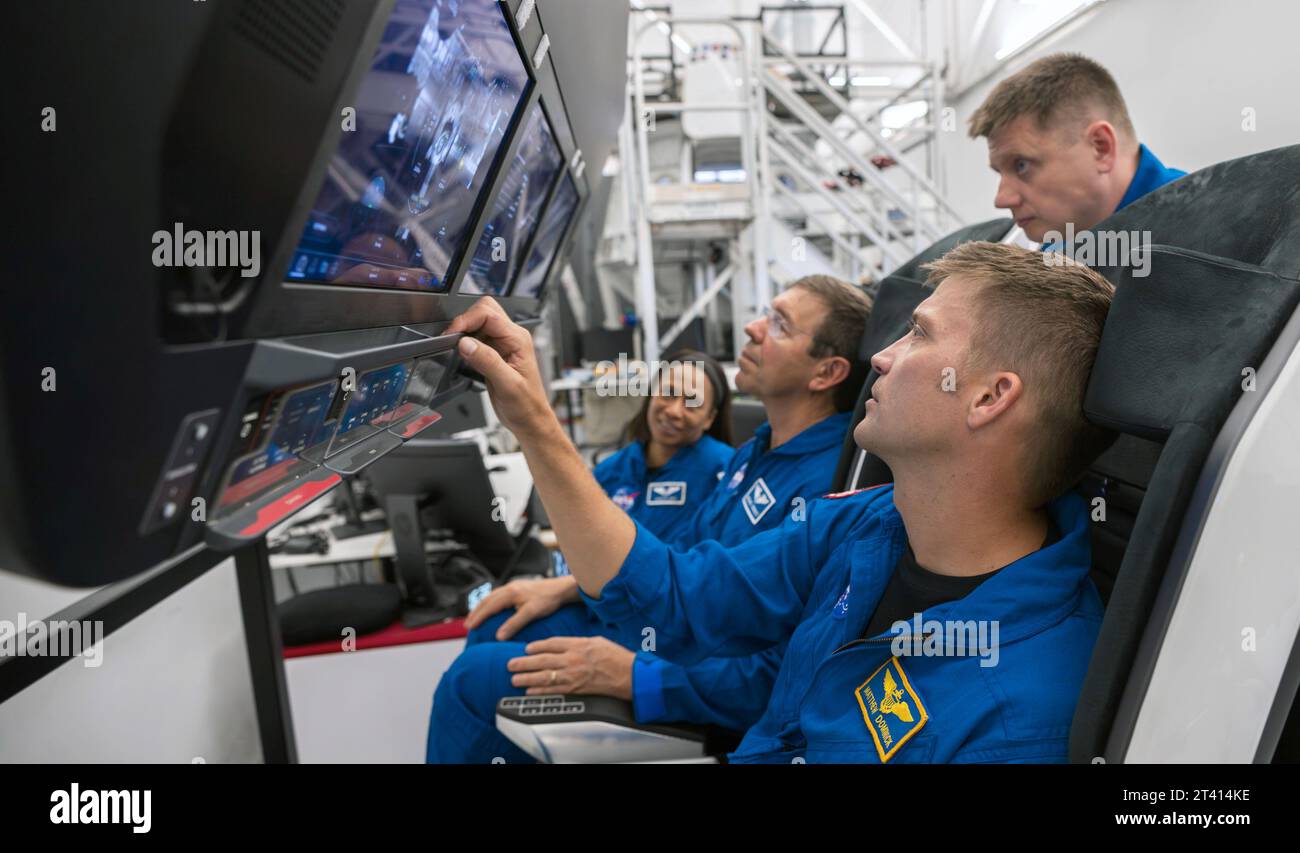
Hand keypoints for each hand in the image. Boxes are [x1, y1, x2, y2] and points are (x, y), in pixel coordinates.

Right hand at [446, 297, 553, 435]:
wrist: (530, 420)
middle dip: (465, 321)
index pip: (488, 314)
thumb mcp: (507, 385)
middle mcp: (511, 337)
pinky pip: (475, 338)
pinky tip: (464, 356)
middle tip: (452, 339)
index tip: (453, 334)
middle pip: (483, 311)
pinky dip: (465, 343)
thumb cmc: (526, 405)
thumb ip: (487, 361)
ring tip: (456, 349)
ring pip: (477, 323)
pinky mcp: (493, 353)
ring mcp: (502, 344)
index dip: (467, 320)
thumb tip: (466, 343)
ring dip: (464, 332)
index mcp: (518, 339)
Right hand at [463, 576, 579, 639]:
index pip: (489, 606)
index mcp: (510, 593)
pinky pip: (499, 595)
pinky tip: (492, 610)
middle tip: (467, 625)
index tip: (469, 627)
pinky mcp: (518, 588)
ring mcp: (513, 586)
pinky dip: (491, 603)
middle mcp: (509, 587)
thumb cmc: (548, 600)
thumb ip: (514, 624)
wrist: (561, 588)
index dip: (478, 617)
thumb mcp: (531, 613)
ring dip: (482, 607)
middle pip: (487, 600)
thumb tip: (498, 637)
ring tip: (475, 617)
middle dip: (476, 612)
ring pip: (492, 596)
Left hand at [507, 636, 634, 699]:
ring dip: (526, 678)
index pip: (551, 644)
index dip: (536, 646)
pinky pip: (553, 690)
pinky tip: (529, 691)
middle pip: (542, 660)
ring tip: (514, 678)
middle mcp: (572, 659)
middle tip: (511, 664)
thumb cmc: (615, 656)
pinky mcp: (576, 689)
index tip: (526, 648)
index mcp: (577, 644)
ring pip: (544, 676)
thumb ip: (577, 642)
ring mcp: (573, 675)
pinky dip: (539, 691)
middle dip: (524, 662)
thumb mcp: (595, 640)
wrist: (628, 674)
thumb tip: (562, 644)